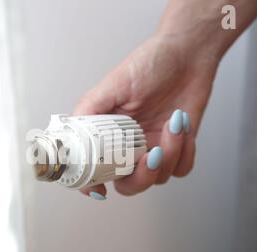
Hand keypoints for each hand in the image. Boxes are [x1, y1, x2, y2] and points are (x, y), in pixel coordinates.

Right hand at [73, 35, 217, 196]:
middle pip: (129, 185)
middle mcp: (129, 147)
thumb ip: (88, 111)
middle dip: (142, 177)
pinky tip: (182, 126)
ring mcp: (154, 148)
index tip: (99, 191)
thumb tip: (69, 135)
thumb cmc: (148, 64)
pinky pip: (181, 169)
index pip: (94, 170)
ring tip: (174, 121)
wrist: (187, 54)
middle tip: (151, 155)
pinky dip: (186, 152)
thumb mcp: (112, 85)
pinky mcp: (178, 147)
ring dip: (171, 151)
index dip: (93, 185)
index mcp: (107, 135)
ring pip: (159, 177)